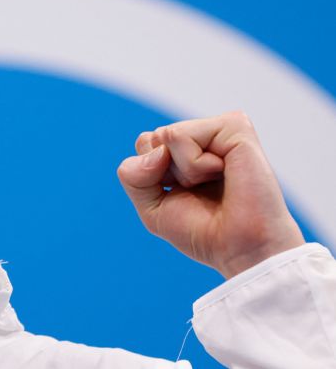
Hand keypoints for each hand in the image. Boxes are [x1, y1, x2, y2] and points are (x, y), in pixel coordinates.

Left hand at [117, 111, 304, 278]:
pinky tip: (224, 173)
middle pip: (152, 139)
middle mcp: (205, 136)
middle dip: (164, 172)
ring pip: (166, 135)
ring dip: (182, 170)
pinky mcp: (234, 126)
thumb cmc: (204, 231)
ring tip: (215, 182)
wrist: (241, 248)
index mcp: (188, 152)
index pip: (145, 143)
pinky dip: (193, 163)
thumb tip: (157, 145)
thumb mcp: (151, 207)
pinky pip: (181, 135)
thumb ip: (133, 175)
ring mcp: (220, 129)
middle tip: (201, 191)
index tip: (184, 195)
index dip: (151, 177)